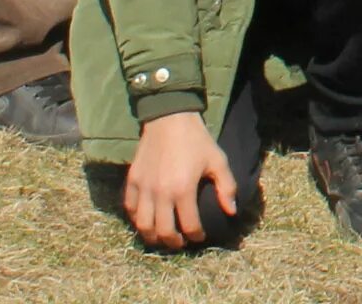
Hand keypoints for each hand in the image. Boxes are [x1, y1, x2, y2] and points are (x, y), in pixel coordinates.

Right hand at [124, 110, 236, 250]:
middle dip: (173, 242)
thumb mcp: (218, 161)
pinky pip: (129, 208)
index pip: (188, 225)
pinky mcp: (132, 181)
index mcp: (183, 189)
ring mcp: (143, 188)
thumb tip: (231, 211)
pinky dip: (136, 219)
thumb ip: (227, 187)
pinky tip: (146, 220)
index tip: (200, 237)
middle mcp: (160, 193)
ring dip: (152, 236)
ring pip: (143, 225)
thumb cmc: (197, 140)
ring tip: (162, 237)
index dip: (196, 235)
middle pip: (162, 231)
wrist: (170, 119)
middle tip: (180, 243)